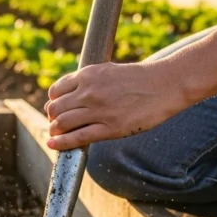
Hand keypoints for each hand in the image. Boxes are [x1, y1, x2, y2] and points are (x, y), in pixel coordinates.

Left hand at [44, 60, 186, 150]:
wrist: (164, 85)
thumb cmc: (139, 79)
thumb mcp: (108, 71)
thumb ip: (89, 81)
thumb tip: (73, 94)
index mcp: (88, 75)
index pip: (56, 90)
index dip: (52, 102)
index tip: (55, 108)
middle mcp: (89, 91)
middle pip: (56, 108)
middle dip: (52, 117)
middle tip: (54, 123)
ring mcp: (99, 110)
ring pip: (63, 123)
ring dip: (55, 130)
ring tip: (55, 134)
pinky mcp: (110, 128)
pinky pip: (78, 137)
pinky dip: (62, 143)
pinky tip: (54, 145)